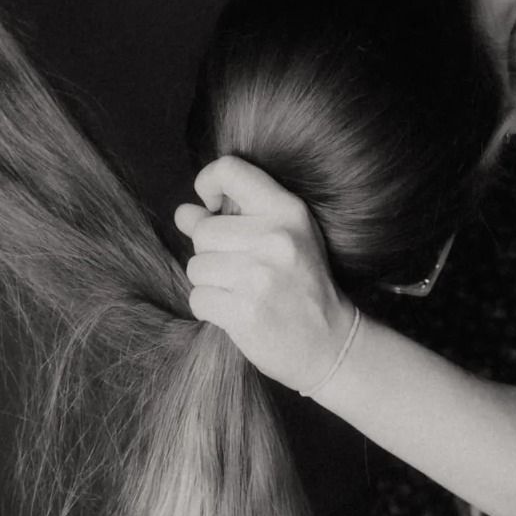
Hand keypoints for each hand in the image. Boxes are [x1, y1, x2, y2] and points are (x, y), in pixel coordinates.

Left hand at [173, 155, 357, 392]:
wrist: (330, 344)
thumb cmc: (300, 286)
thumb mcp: (282, 240)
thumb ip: (232, 220)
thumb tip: (184, 212)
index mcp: (287, 211)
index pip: (230, 170)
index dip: (208, 183)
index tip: (211, 206)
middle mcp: (276, 238)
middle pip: (203, 231)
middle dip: (211, 252)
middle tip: (242, 271)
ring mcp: (261, 276)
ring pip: (196, 266)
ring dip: (210, 282)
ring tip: (242, 292)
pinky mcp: (246, 311)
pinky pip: (198, 298)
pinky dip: (209, 308)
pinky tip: (236, 311)